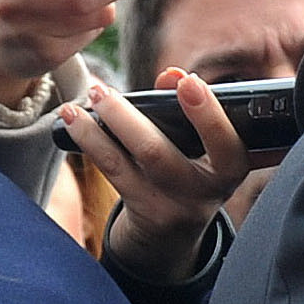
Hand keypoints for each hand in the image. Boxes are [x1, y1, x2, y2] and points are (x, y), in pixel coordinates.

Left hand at [66, 70, 256, 281]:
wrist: (178, 228)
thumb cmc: (196, 168)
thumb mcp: (206, 145)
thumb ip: (192, 106)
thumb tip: (171, 76)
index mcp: (231, 168)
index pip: (228, 145)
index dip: (208, 114)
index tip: (188, 81)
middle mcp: (205, 191)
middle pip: (161, 154)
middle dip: (130, 121)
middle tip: (104, 91)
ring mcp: (171, 204)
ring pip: (131, 162)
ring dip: (105, 124)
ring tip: (90, 95)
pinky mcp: (143, 210)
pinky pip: (113, 169)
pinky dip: (90, 139)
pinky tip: (73, 117)